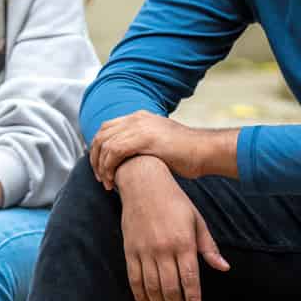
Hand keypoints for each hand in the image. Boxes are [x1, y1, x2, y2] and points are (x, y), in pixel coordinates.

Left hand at [91, 111, 206, 188]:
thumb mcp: (160, 143)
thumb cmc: (187, 154)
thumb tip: (130, 159)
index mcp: (140, 117)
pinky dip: (108, 167)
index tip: (100, 168)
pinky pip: (114, 151)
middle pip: (101, 134)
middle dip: (95, 158)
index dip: (98, 148)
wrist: (205, 151)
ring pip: (105, 144)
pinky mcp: (144, 139)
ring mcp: (140, 126)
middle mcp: (137, 118)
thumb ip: (143, 144)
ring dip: (101, 166)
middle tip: (100, 178)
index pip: (107, 128)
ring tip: (106, 183)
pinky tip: (112, 181)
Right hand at [117, 156, 228, 300]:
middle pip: (170, 288)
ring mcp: (144, 251)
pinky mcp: (130, 250)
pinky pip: (134, 280)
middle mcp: (163, 249)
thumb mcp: (197, 220)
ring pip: (152, 287)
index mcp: (183, 242)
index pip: (190, 279)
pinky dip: (141, 296)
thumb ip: (208, 247)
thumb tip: (224, 268)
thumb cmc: (174, 201)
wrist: (143, 182)